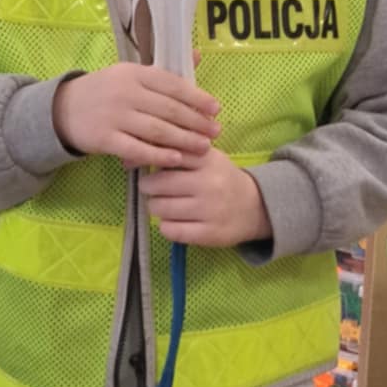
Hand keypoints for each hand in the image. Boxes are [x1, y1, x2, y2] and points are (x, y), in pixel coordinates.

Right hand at [53, 64, 219, 168]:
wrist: (62, 109)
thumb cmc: (104, 91)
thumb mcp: (130, 74)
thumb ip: (164, 71)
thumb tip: (199, 55)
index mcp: (134, 73)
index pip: (172, 84)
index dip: (197, 97)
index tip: (216, 109)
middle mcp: (125, 92)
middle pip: (168, 109)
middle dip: (196, 122)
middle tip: (215, 132)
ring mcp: (114, 116)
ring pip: (157, 130)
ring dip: (184, 140)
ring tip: (203, 147)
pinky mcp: (105, 138)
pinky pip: (137, 149)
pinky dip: (158, 155)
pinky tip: (176, 159)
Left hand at [140, 147, 271, 246]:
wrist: (256, 206)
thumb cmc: (221, 178)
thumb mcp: (206, 157)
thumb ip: (176, 152)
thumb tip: (130, 158)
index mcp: (207, 159)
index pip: (166, 155)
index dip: (147, 162)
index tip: (142, 167)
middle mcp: (209, 183)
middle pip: (157, 184)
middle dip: (149, 187)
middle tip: (155, 189)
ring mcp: (210, 209)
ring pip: (160, 208)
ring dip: (156, 207)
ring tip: (165, 205)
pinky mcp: (209, 233)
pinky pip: (170, 230)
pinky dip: (166, 227)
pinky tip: (174, 222)